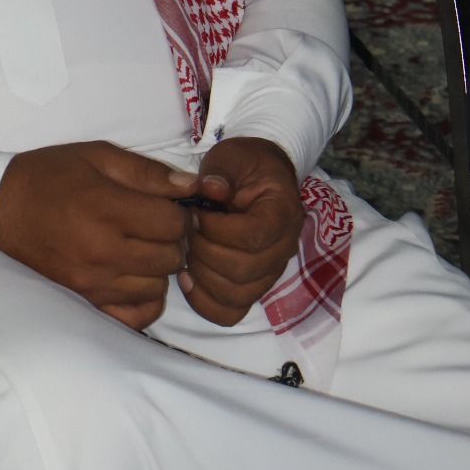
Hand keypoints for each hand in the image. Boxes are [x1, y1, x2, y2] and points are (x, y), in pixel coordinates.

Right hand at [0, 141, 197, 329]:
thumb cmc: (48, 177)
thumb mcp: (96, 156)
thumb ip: (146, 171)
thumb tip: (191, 186)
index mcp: (107, 210)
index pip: (173, 222)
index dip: (179, 211)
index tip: (166, 205)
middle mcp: (102, 252)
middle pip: (171, 257)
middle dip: (172, 239)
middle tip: (154, 226)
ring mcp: (93, 283)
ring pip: (158, 287)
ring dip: (157, 268)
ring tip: (139, 248)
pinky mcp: (84, 302)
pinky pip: (135, 316)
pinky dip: (143, 300)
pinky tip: (133, 278)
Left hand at [179, 138, 304, 325]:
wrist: (258, 177)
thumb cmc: (244, 166)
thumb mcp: (231, 157)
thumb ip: (222, 172)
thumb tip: (210, 190)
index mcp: (282, 213)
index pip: (253, 236)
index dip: (217, 230)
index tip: (196, 212)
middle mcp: (283, 248)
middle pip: (244, 270)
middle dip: (205, 251)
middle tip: (187, 231)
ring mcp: (270, 272)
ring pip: (237, 295)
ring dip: (203, 275)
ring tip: (188, 249)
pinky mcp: (253, 286)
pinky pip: (231, 312)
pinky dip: (204, 302)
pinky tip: (186, 278)